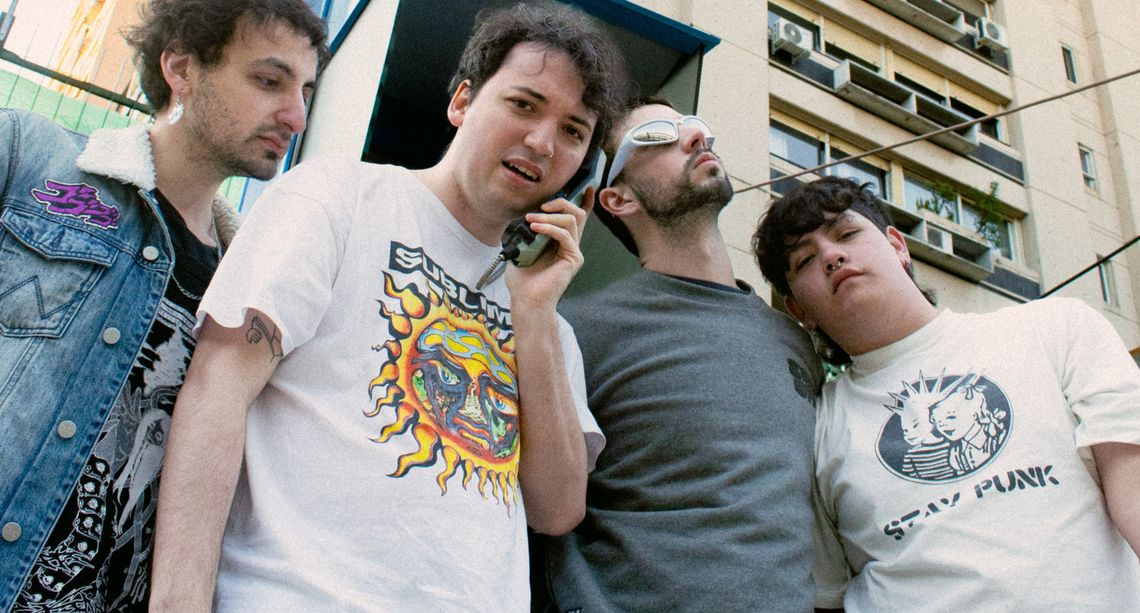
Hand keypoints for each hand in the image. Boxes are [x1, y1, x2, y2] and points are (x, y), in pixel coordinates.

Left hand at [505, 186, 594, 310]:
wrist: (526, 300)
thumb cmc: (523, 279)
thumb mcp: (521, 248)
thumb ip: (526, 231)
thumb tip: (523, 215)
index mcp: (560, 241)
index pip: (575, 217)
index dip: (582, 201)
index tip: (585, 186)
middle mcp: (570, 244)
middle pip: (577, 213)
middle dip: (560, 203)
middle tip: (541, 207)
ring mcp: (573, 251)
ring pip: (572, 221)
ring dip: (550, 216)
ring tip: (531, 220)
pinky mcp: (573, 259)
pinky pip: (566, 235)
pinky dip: (550, 228)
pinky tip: (535, 228)